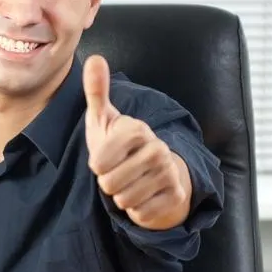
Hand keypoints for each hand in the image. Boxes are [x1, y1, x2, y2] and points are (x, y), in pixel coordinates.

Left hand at [83, 54, 191, 229]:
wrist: (156, 171)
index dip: (97, 166)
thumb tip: (95, 58)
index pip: (99, 162)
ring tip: (131, 183)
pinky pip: (141, 213)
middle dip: (109, 184)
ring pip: (125, 200)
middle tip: (120, 172)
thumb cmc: (121, 146)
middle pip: (109, 184)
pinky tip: (144, 195)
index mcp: (136, 130)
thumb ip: (96, 91)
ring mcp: (169, 172)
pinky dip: (137, 210)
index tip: (106, 158)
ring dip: (122, 197)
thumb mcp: (104, 120)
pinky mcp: (176, 195)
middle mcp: (158, 148)